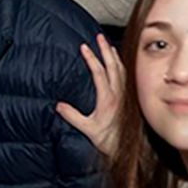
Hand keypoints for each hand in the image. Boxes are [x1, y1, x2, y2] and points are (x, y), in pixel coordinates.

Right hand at [55, 36, 124, 156]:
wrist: (129, 150)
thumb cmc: (110, 141)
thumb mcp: (88, 130)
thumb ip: (73, 117)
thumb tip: (58, 105)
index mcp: (108, 98)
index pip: (99, 72)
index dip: (91, 58)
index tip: (84, 47)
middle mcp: (119, 94)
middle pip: (113, 66)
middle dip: (105, 49)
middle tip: (99, 36)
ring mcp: (126, 95)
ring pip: (122, 69)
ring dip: (114, 56)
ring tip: (108, 45)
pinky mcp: (130, 98)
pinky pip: (126, 77)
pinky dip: (122, 66)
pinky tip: (119, 63)